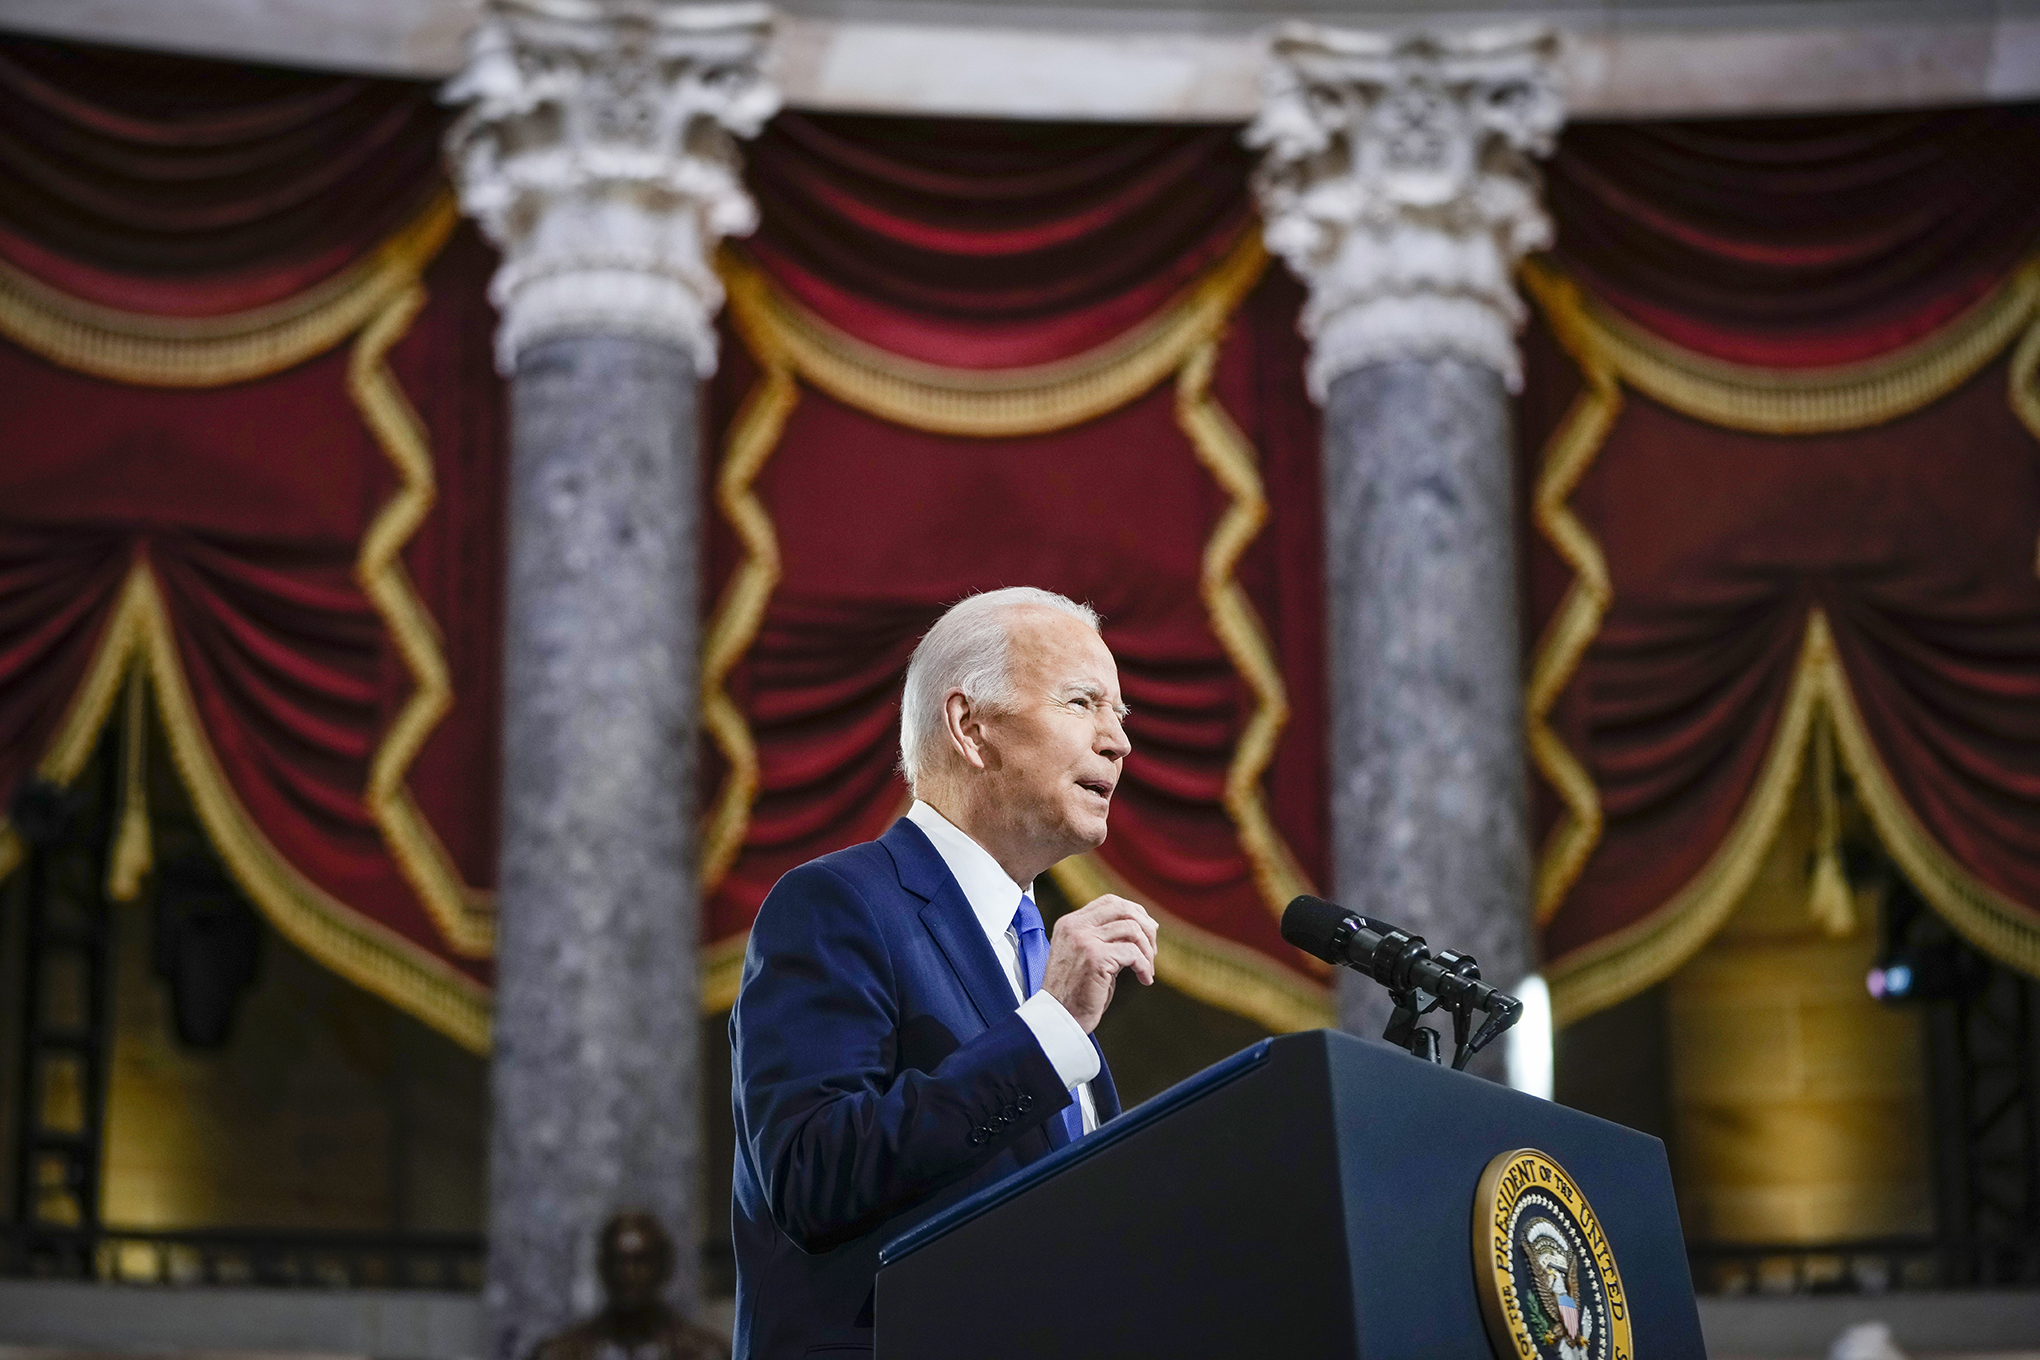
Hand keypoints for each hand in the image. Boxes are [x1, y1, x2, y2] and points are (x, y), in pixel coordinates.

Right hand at [1042, 894, 1157, 1032]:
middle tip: (1153, 950)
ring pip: (1132, 930)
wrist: (1058, 1017)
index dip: (1134, 912)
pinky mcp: (1095, 958)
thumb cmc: (1075, 991)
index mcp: (1070, 923)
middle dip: (1146, 928)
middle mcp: (1075, 927)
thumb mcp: (1084, 954)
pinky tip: (1144, 979)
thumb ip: (1104, 937)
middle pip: (1124, 910)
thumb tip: (1142, 926)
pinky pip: (1133, 954)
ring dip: (1147, 951)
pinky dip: (1144, 967)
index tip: (1147, 931)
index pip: (1110, 901)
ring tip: (1147, 969)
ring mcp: (1084, 941)